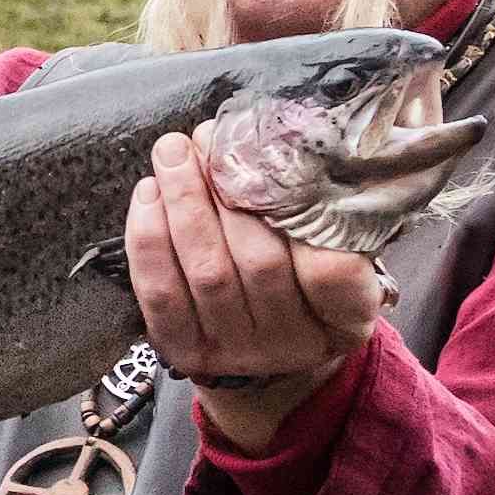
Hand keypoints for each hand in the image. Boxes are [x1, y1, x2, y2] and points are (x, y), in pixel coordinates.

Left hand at [127, 129, 385, 449]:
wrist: (266, 357)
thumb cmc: (302, 280)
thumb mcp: (337, 252)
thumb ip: (325, 210)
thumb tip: (280, 138)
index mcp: (345, 317)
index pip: (333, 271)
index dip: (304, 215)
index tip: (281, 158)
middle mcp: (294, 342)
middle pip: (260, 263)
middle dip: (230, 192)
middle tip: (211, 138)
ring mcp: (237, 351)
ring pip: (207, 272)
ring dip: (184, 203)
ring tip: (173, 152)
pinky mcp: (185, 349)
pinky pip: (161, 293)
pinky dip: (149, 239)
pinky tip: (150, 193)